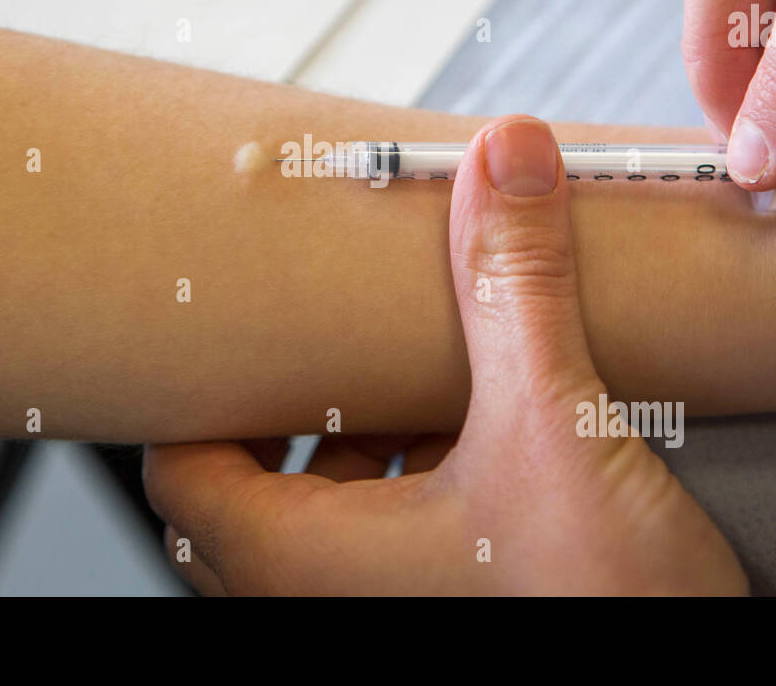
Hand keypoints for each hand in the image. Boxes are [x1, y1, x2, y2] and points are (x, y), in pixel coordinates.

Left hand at [142, 116, 746, 594]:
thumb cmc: (598, 612)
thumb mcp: (553, 430)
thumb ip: (517, 291)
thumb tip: (504, 163)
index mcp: (300, 562)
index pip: (177, 470)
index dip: (195, 394)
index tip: (230, 331)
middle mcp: (322, 599)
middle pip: (245, 488)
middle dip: (287, 407)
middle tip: (319, 337)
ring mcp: (383, 609)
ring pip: (321, 517)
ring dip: (354, 444)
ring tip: (403, 373)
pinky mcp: (443, 605)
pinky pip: (386, 540)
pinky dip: (408, 480)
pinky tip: (471, 435)